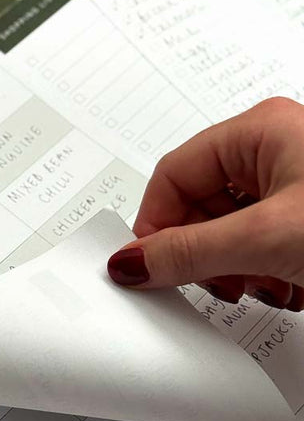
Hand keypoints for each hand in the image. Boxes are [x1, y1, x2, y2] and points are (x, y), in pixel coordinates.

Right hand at [106, 97, 303, 310]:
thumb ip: (193, 252)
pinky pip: (262, 247)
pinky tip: (289, 289)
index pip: (173, 175)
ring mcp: (294, 187)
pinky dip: (266, 275)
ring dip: (237, 271)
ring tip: (265, 288)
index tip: (149, 268)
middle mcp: (275, 151)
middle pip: (198, 207)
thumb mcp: (268, 236)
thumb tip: (133, 262)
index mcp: (259, 131)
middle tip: (216, 284)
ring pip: (230, 233)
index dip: (155, 224)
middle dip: (203, 256)